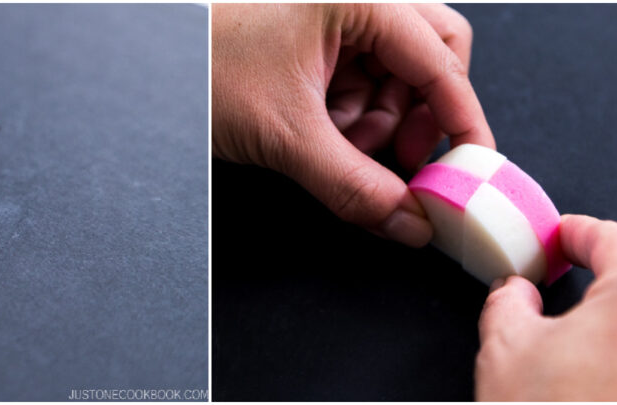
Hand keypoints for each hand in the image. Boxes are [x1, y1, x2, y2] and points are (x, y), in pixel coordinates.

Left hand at [212, 4, 493, 246]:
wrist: (144, 64)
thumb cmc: (202, 68)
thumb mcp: (287, 135)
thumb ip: (355, 185)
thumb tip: (409, 222)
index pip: (441, 60)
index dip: (461, 120)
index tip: (472, 168)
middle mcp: (356, 3)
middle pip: (432, 57)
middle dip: (420, 116)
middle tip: (403, 159)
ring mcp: (338, 21)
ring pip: (397, 76)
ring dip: (379, 123)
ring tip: (339, 146)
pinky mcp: (320, 44)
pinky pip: (364, 83)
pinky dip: (354, 119)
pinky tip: (322, 136)